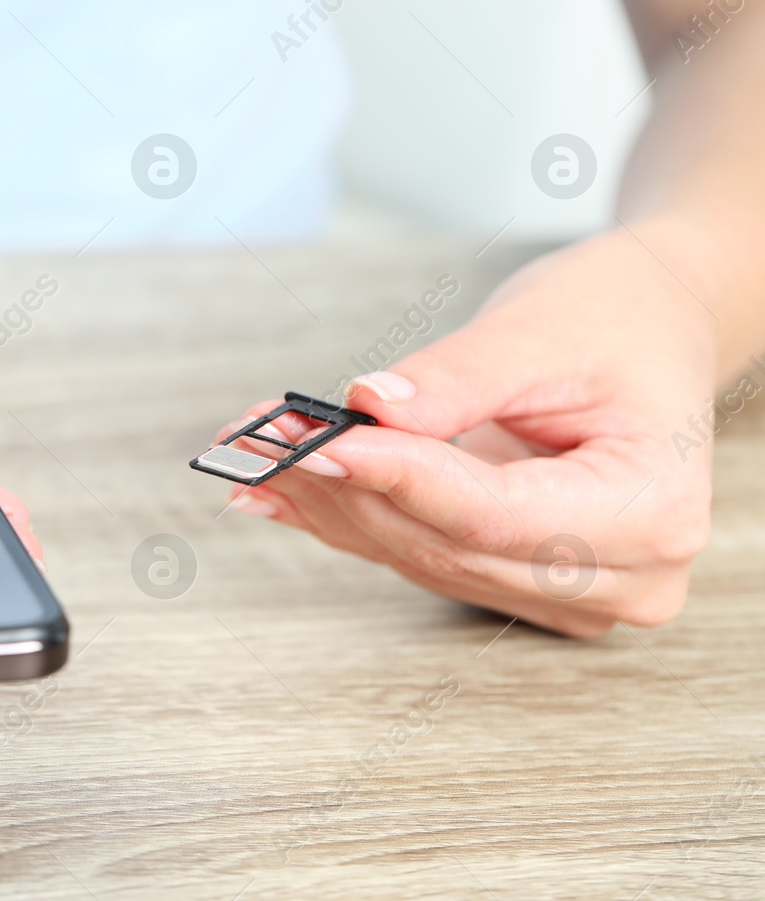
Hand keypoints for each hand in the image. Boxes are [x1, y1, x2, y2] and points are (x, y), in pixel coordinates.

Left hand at [218, 229, 716, 635]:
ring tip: (256, 451)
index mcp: (650, 512)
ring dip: (329, 500)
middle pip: (446, 544)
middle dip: (343, 485)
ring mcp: (570, 590)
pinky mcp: (520, 578)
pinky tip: (279, 487)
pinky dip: (349, 511)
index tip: (316, 442)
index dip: (395, 478)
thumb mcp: (542, 331)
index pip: (490, 514)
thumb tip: (367, 410)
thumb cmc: (622, 318)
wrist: (653, 327)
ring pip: (419, 555)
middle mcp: (618, 576)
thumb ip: (456, 379)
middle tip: (260, 438)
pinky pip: (420, 551)